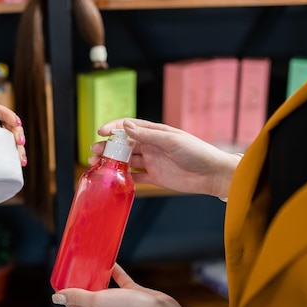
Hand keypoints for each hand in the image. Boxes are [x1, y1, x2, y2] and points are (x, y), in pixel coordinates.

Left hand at [52, 264, 210, 306]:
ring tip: (90, 263)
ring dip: (96, 276)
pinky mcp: (132, 293)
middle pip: (87, 294)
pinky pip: (120, 279)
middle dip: (79, 283)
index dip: (65, 293)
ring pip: (103, 286)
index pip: (74, 303)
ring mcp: (119, 301)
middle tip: (73, 267)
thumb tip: (57, 299)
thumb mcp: (98, 301)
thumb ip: (78, 297)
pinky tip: (111, 262)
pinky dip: (114, 270)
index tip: (59, 279)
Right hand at [89, 118, 240, 197]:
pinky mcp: (155, 177)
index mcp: (155, 132)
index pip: (129, 126)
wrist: (213, 174)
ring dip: (112, 162)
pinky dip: (123, 178)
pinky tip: (112, 180)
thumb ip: (147, 135)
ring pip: (126, 160)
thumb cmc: (196, 152)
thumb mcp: (171, 141)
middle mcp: (151, 145)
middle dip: (107, 147)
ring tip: (97, 164)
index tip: (101, 132)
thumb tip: (125, 126)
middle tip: (93, 151)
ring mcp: (152, 161)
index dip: (113, 128)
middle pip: (123, 145)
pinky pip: (135, 177)